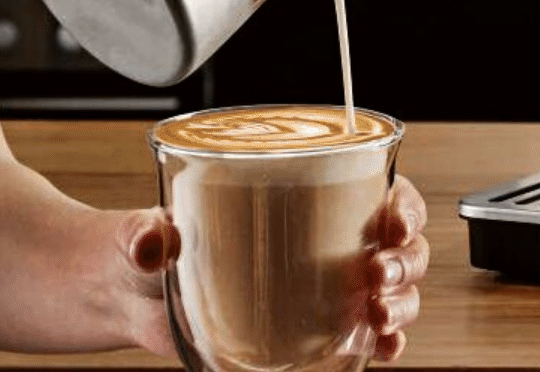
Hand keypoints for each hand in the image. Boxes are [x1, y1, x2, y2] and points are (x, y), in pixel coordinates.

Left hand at [115, 176, 429, 360]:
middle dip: (405, 262)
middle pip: (403, 247)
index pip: (382, 192)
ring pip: (398, 292)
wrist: (134, 291)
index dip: (403, 205)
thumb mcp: (150, 226)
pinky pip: (371, 337)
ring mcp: (332, 290)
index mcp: (311, 199)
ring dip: (402, 304)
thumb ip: (149, 233)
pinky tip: (383, 347)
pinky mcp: (319, 331)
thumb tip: (152, 245)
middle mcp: (333, 242)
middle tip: (377, 274)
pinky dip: (388, 344)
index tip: (394, 222)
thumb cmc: (156, 239)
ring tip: (378, 315)